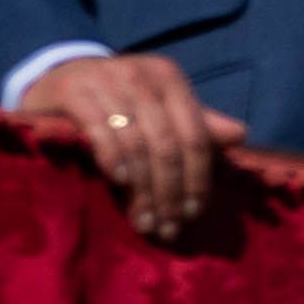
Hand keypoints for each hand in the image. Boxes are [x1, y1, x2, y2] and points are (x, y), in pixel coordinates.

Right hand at [18, 51, 246, 241]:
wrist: (62, 76)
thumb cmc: (119, 97)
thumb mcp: (159, 106)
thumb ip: (197, 122)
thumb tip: (241, 136)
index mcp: (170, 79)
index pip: (195, 135)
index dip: (197, 178)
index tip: (194, 213)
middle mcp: (143, 76)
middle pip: (167, 144)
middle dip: (169, 192)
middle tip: (168, 227)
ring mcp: (107, 80)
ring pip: (136, 143)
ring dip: (142, 189)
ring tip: (144, 221)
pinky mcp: (75, 90)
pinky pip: (99, 130)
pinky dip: (114, 159)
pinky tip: (121, 183)